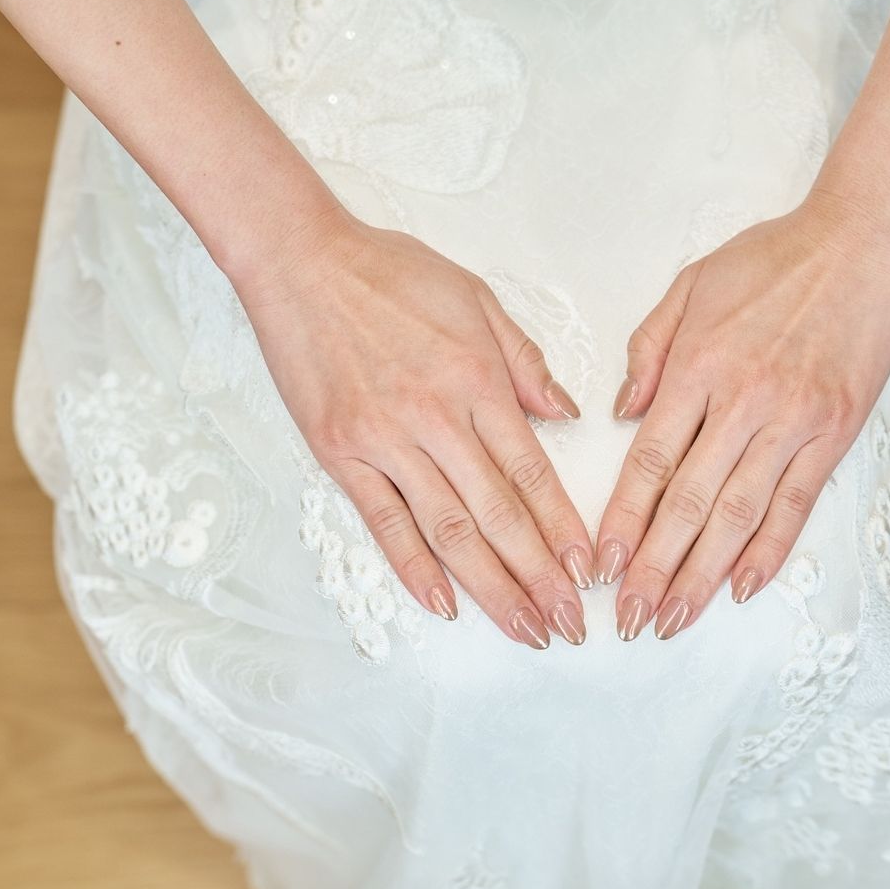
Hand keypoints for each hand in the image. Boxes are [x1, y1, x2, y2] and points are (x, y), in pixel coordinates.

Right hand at [232, 206, 594, 648]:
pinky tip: (444, 604)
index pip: (531, 472)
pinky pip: (384, 522)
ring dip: (491, 587)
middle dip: (539, 577)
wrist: (302, 262)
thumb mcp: (476, 299)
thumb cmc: (388, 273)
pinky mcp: (342, 454)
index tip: (587, 570)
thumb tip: (564, 413)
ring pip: (449, 530)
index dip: (562, 527)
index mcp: (477, 381)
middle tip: (569, 623)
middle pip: (498, 515)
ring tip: (523, 627)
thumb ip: (524, 362)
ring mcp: (386, 441)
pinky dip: (414, 568)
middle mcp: (435, 419)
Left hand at [594, 187, 889, 640]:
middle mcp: (741, 403)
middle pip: (687, 503)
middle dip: (654, 568)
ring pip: (737, 515)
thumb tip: (622, 410)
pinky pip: (795, 503)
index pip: (649, 462)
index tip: (604, 563)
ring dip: (702, 574)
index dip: (623, 520)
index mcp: (698, 367)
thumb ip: (649, 350)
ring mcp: (791, 422)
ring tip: (676, 617)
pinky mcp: (833, 433)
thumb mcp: (690, 285)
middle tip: (632, 617)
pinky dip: (769, 549)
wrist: (859, 242)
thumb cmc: (773, 259)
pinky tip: (742, 585)